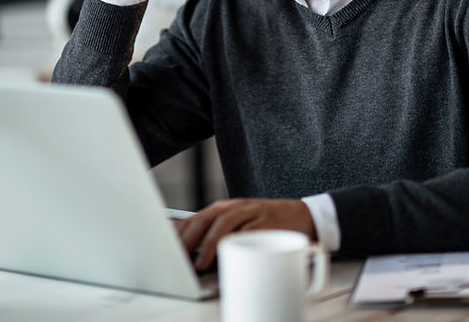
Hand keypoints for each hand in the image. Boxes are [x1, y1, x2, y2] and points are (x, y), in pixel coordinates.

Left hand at [174, 198, 316, 271]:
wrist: (304, 215)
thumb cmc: (267, 225)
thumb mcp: (239, 227)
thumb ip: (217, 237)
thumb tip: (192, 255)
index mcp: (223, 209)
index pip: (194, 219)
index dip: (177, 233)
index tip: (164, 249)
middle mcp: (234, 207)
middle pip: (203, 219)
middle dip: (187, 239)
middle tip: (176, 258)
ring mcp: (250, 212)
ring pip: (223, 222)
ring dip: (209, 243)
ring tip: (199, 262)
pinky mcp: (266, 221)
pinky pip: (248, 230)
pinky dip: (236, 242)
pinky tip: (228, 253)